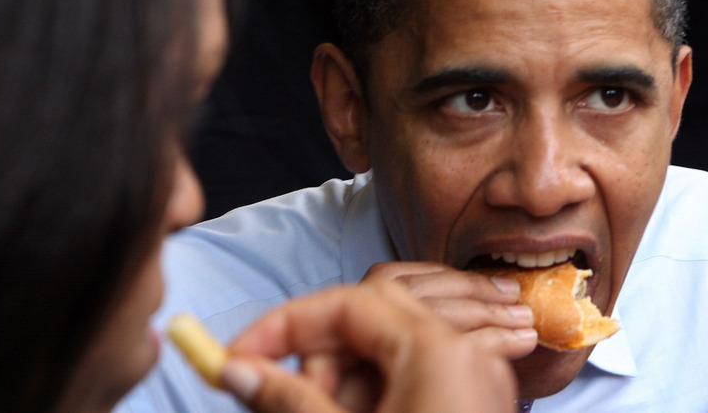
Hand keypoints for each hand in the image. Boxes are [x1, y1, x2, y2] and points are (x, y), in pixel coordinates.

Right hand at [221, 277, 536, 412]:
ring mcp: (470, 381)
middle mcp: (461, 355)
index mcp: (437, 350)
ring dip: (339, 382)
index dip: (284, 325)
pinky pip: (407, 381)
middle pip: (366, 323)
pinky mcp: (466, 407)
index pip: (345, 304)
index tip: (242, 354)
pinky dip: (369, 398)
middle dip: (315, 358)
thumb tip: (238, 371)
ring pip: (383, 355)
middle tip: (278, 395)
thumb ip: (288, 400)